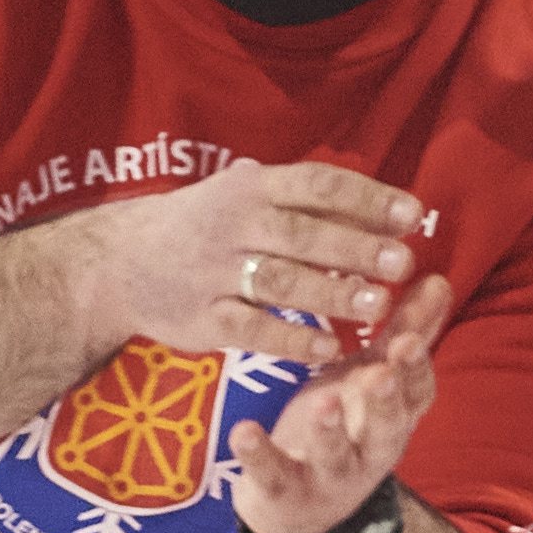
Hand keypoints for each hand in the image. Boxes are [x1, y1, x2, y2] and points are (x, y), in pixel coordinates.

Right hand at [88, 155, 425, 368]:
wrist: (118, 263)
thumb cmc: (202, 227)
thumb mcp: (241, 196)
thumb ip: (302, 201)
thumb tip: (384, 206)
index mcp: (250, 188)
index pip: (316, 185)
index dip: (367, 198)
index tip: (414, 215)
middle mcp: (232, 225)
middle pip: (304, 233)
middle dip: (357, 247)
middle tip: (405, 263)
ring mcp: (214, 272)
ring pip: (280, 281)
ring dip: (331, 293)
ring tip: (378, 305)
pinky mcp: (202, 318)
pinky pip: (251, 329)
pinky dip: (291, 339)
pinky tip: (330, 348)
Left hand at [226, 274, 452, 532]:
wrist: (302, 510)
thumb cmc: (345, 424)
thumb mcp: (374, 378)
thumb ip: (406, 333)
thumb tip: (440, 280)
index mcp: (393, 419)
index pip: (416, 395)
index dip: (416, 370)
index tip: (410, 339)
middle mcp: (368, 451)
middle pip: (385, 430)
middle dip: (385, 403)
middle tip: (382, 373)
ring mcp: (327, 475)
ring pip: (334, 456)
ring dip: (329, 432)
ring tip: (323, 404)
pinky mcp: (284, 491)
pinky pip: (272, 475)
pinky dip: (258, 456)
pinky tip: (243, 432)